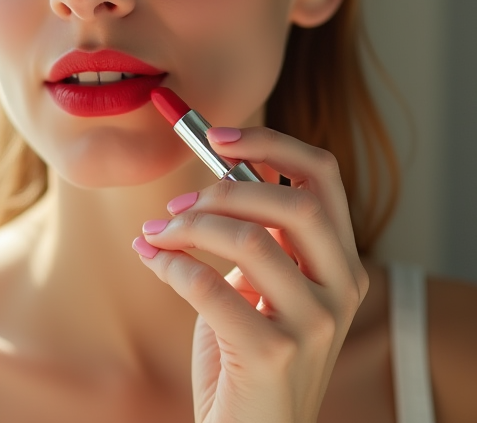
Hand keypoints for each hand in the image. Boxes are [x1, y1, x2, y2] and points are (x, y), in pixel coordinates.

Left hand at [133, 126, 368, 422]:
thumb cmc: (244, 353)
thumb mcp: (257, 286)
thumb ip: (252, 233)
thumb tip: (214, 167)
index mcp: (340, 261)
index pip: (323, 177)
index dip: (270, 143)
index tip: (216, 136)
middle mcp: (341, 289)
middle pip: (294, 202)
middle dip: (222, 190)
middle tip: (174, 205)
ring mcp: (314, 325)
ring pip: (250, 240)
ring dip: (186, 228)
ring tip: (153, 235)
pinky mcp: (274, 355)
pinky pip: (209, 286)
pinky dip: (169, 264)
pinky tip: (151, 260)